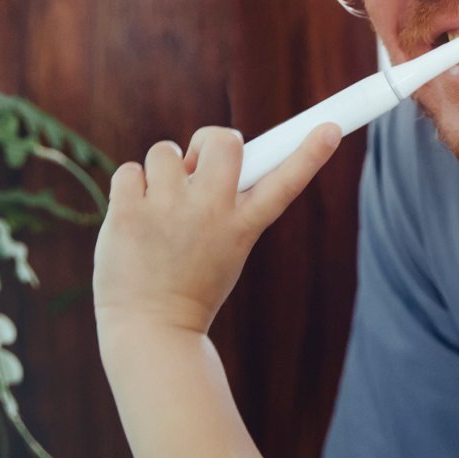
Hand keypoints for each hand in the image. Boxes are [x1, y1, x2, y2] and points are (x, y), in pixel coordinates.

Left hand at [93, 123, 339, 336]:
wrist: (151, 329)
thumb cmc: (193, 284)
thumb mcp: (229, 246)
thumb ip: (226, 201)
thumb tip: (200, 153)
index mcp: (244, 225)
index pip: (286, 181)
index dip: (310, 153)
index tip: (330, 128)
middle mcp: (211, 212)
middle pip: (222, 141)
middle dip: (209, 142)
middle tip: (196, 164)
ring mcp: (168, 211)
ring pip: (165, 151)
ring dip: (161, 170)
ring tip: (160, 205)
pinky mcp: (128, 214)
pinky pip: (130, 171)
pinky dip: (131, 188)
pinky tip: (135, 216)